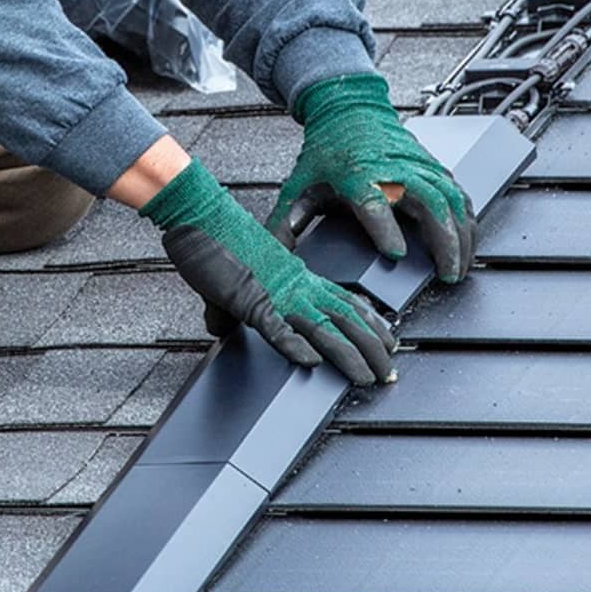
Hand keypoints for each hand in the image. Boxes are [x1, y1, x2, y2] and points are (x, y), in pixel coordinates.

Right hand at [142, 157, 396, 384]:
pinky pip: (277, 327)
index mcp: (297, 278)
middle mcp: (296, 286)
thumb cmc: (218, 240)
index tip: (389, 341)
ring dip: (348, 354)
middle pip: (345, 319)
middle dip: (372, 348)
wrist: (201, 214)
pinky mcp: (250, 300)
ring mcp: (276, 294)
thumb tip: (220, 327)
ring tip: (366, 376)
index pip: (345, 302)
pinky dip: (295, 345)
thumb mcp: (234, 278)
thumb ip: (231, 307)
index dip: (371, 323)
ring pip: (322, 327)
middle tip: (389, 371)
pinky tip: (312, 362)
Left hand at [275, 73, 475, 282]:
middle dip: (444, 240)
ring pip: (451, 198)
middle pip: (429, 202)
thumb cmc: (327, 151)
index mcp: (357, 175)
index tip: (396, 254)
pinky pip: (458, 191)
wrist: (347, 109)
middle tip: (447, 274)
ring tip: (461, 265)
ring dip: (461, 234)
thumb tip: (272, 256)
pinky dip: (467, 217)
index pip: (374, 202)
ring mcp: (417, 165)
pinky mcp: (432, 164)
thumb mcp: (300, 186)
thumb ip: (286, 224)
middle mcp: (393, 168)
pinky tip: (467, 238)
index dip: (386, 229)